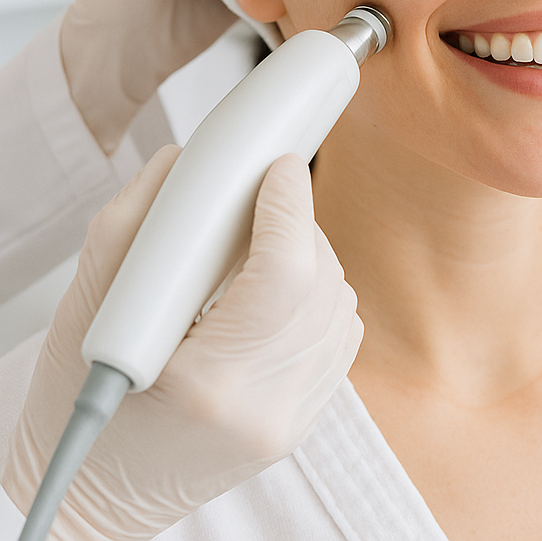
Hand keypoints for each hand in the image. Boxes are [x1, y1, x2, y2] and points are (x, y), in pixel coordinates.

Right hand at [2, 147, 361, 540]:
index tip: (279, 167)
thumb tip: (181, 166)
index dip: (289, 205)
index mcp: (208, 384)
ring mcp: (291, 419)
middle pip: (320, 280)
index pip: (285, 272)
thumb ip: (133, 226)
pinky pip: (340, 336)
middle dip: (296, 226)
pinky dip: (318, 299)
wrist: (91, 495)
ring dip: (310, 261)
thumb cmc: (80, 409)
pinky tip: (274, 296)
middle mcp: (265, 407)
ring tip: (257, 255)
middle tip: (256, 206)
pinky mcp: (303, 422)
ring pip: (339, 304)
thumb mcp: (86, 311)